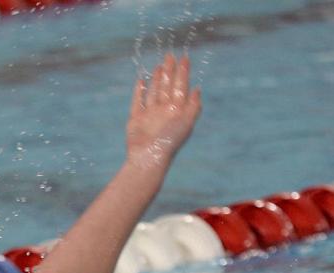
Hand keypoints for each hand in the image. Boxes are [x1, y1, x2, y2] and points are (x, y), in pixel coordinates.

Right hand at [126, 53, 201, 168]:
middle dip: (170, 70)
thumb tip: (197, 88)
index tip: (185, 58)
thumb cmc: (170, 141)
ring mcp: (150, 114)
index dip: (183, 72)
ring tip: (160, 65)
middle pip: (168, 86)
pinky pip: (137, 101)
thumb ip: (194, 106)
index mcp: (178, 110)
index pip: (181, 86)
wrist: (149, 157)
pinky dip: (139, 90)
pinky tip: (141, 79)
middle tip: (171, 55)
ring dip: (157, 78)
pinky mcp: (136, 119)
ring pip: (154, 91)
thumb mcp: (187, 122)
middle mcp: (164, 110)